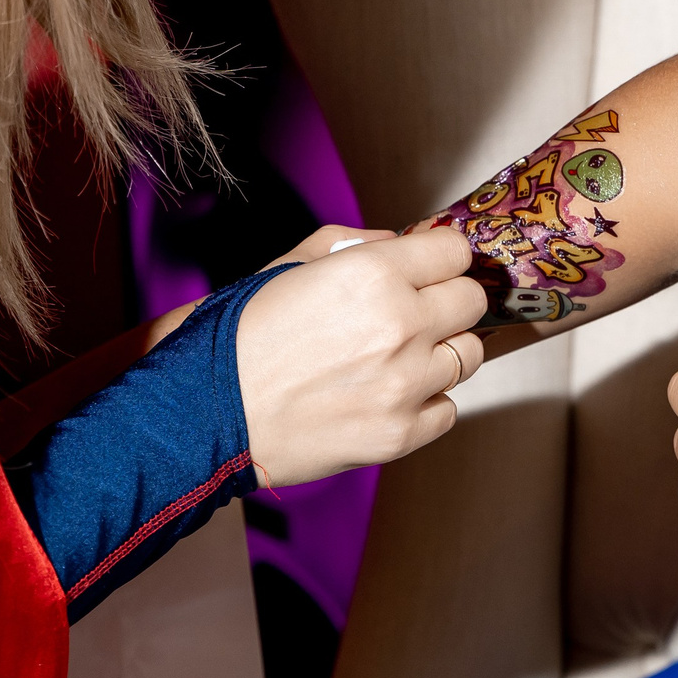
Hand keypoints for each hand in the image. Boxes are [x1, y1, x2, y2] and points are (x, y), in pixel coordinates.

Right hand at [236, 226, 486, 486]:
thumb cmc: (241, 335)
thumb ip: (357, 242)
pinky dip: (426, 402)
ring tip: (398, 357)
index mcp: (373, 274)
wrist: (205, 412)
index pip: (455, 249)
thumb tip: (404, 243)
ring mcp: (404, 385)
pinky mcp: (399, 434)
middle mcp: (399, 326)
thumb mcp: (291, 263)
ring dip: (441, 352)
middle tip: (417, 311)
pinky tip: (388, 395)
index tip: (433, 266)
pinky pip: (448, 409)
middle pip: (472, 301)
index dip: (442, 256)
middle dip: (449, 300)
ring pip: (468, 356)